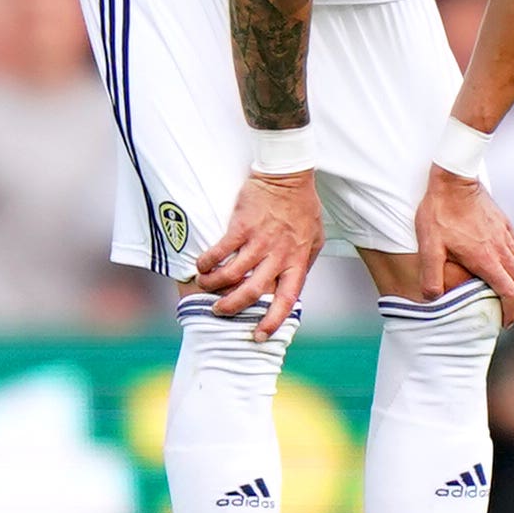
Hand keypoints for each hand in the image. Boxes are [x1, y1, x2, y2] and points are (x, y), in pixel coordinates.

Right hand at [194, 168, 322, 336]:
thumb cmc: (302, 206)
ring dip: (214, 284)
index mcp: (296, 261)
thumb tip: (290, 284)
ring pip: (232, 274)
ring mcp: (259, 241)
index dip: (272, 321)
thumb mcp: (313, 240)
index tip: (259, 336)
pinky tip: (200, 265)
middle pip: (252, 292)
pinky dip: (207, 262)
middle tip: (219, 311)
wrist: (288, 176)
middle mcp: (278, 255)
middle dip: (232, 306)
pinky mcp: (241, 226)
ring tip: (204, 285)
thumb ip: (301, 263)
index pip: (286, 299)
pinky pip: (220, 251)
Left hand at [411, 167, 513, 325]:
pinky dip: (513, 262)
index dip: (510, 311)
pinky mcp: (505, 224)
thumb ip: (431, 274)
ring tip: (501, 288)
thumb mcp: (429, 246)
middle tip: (504, 309)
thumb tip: (432, 298)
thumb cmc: (439, 212)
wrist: (453, 179)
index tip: (505, 322)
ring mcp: (506, 236)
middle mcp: (502, 250)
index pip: (509, 293)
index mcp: (487, 259)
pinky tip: (499, 261)